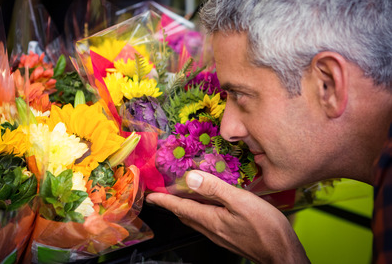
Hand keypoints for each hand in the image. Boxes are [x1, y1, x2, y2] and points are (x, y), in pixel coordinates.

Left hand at [145, 171, 308, 263]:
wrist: (282, 254)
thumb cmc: (266, 229)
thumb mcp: (241, 202)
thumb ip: (215, 189)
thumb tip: (191, 178)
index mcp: (210, 219)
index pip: (179, 208)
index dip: (163, 200)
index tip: (150, 195)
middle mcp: (211, 229)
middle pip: (184, 214)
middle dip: (171, 204)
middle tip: (162, 193)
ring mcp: (219, 234)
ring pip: (195, 218)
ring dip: (184, 207)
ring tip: (181, 195)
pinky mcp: (228, 236)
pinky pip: (206, 221)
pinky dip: (199, 211)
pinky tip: (208, 204)